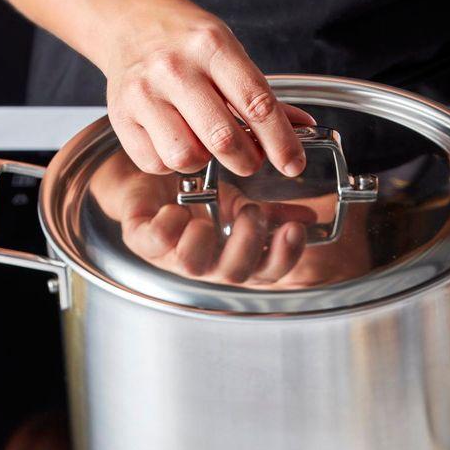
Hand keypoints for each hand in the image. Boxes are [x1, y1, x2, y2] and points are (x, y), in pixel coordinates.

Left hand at [91, 151, 316, 283]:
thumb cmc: (197, 184)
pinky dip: (168, 227)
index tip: (295, 230)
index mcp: (236, 250)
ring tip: (208, 218)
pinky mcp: (144, 238)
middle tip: (251, 212)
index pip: (269, 270)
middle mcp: (209, 258)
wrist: (147, 174)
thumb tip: (305, 180)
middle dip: (246, 245)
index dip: (284, 256)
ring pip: (193, 266)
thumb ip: (274, 186)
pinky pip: (155, 244)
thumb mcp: (241, 184)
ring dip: (205, 243)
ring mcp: (175, 253)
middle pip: (235, 275)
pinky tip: (176, 207)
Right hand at [105, 1, 314, 178]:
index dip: (280, 141)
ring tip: (202, 143)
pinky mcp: (121, 118)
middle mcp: (175, 68)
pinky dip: (172, 163)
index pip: (256, 103)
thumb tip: (302, 128)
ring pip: (187, 158)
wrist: (129, 22)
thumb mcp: (228, 54)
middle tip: (249, 158)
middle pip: (223, 139)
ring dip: (203, 162)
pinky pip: (157, 163)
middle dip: (247, 160)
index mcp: (212, 47)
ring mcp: (144, 93)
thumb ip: (261, 96)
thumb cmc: (185, 44)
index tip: (292, 164)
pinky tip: (174, 140)